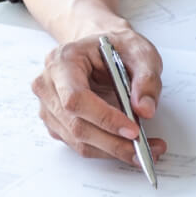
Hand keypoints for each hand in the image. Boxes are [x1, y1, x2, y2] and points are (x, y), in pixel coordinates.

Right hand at [32, 28, 166, 164]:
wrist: (103, 45)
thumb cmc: (118, 47)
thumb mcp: (141, 53)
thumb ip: (147, 79)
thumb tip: (145, 110)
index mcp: (63, 61)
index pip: (76, 98)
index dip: (104, 118)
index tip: (133, 130)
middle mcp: (48, 85)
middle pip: (75, 125)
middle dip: (113, 142)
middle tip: (145, 149)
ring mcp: (49, 106)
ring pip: (77, 140)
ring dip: (112, 151)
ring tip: (145, 150)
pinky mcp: (57, 122)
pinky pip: (79, 143)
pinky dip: (106, 150)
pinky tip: (129, 146)